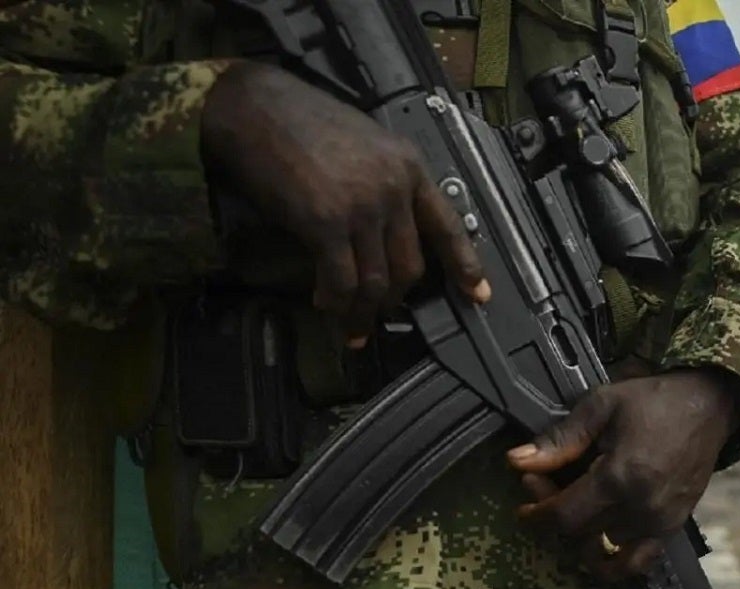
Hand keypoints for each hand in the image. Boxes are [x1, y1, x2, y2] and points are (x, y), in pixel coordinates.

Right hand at [202, 63, 488, 345]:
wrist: (255, 106)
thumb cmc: (302, 121)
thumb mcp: (366, 144)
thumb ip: (384, 184)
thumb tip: (385, 233)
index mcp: (409, 167)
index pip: (448, 225)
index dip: (465, 266)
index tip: (478, 295)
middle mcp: (394, 188)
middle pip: (411, 266)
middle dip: (396, 299)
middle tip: (380, 313)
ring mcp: (362, 206)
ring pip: (378, 281)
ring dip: (364, 311)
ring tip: (352, 324)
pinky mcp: (326, 223)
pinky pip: (342, 280)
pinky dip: (336, 301)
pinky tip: (325, 304)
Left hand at [507, 370, 739, 580]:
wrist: (708, 405)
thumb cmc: (654, 400)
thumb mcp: (601, 406)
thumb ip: (560, 439)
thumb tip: (516, 461)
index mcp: (620, 477)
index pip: (564, 517)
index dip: (537, 514)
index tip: (524, 503)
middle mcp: (640, 509)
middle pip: (579, 533)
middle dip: (553, 515)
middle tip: (545, 485)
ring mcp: (659, 523)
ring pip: (603, 548)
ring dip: (578, 533)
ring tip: (573, 505)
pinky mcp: (673, 528)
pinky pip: (638, 562)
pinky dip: (613, 562)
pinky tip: (597, 547)